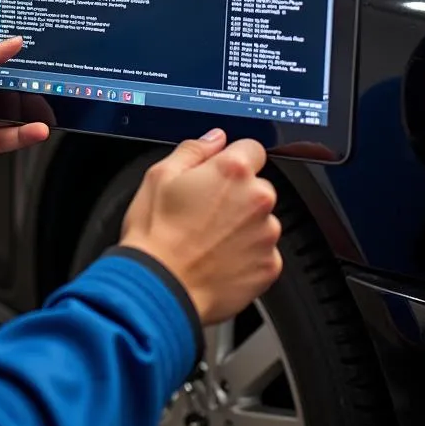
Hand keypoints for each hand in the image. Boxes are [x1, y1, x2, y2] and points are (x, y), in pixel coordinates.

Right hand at [120, 130, 282, 325]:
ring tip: (207, 238)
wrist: (160, 287)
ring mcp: (267, 235)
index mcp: (233, 171)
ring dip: (242, 225)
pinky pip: (262, 252)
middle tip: (203, 211)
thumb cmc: (155, 233)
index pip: (252, 148)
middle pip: (257, 186)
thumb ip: (193, 150)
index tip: (219, 173)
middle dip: (236, 194)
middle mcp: (258, 200)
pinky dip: (245, 254)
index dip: (232, 158)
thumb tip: (214, 139)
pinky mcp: (269, 267)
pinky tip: (217, 258)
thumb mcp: (160, 175)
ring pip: (261, 220)